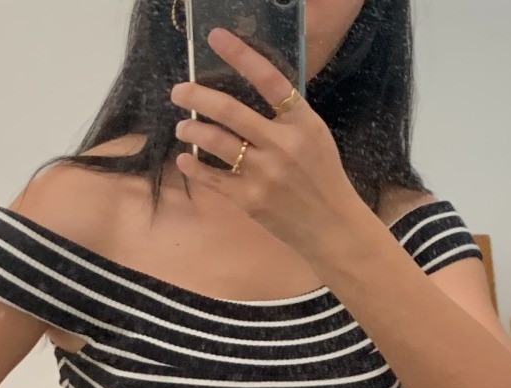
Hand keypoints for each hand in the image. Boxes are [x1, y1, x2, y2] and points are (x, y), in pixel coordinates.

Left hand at [169, 27, 360, 262]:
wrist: (331, 226)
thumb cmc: (322, 179)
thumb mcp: (315, 138)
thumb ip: (287, 117)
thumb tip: (250, 94)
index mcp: (302, 123)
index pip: (269, 80)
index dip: (241, 55)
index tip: (216, 38)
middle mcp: (282, 145)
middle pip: (231, 111)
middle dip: (197, 97)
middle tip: (178, 92)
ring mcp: (264, 174)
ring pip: (217, 142)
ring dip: (193, 130)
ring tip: (182, 126)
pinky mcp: (250, 200)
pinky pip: (213, 178)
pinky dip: (195, 167)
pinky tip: (185, 159)